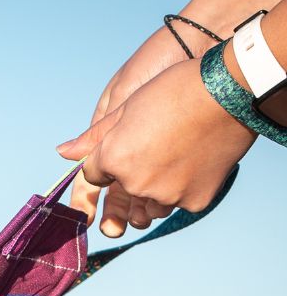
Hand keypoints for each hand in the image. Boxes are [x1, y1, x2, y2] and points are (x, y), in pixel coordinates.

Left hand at [57, 58, 255, 230]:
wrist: (232, 89)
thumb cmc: (176, 90)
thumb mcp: (128, 106)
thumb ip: (95, 136)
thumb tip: (63, 153)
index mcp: (113, 159)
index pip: (93, 177)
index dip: (106, 163)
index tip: (123, 148)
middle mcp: (135, 183)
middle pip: (122, 194)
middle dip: (130, 179)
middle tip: (156, 150)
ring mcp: (165, 195)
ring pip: (150, 206)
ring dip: (154, 192)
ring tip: (175, 157)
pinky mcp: (193, 202)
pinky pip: (179, 204)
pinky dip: (183, 190)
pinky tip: (195, 163)